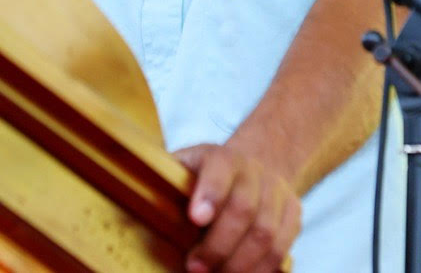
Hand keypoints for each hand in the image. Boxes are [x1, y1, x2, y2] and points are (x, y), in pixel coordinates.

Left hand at [173, 142, 300, 272]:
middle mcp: (255, 173)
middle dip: (219, 244)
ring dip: (239, 264)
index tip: (196, 217)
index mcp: (223, 158)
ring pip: (266, 234)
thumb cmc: (206, 174)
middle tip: (194, 267)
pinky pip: (282, 249)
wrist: (258, 162)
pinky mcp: (293, 217)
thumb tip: (127, 204)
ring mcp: (277, 194)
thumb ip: (164, 180)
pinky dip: (261, 270)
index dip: (210, 193)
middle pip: (244, 209)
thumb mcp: (185, 165)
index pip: (219, 170)